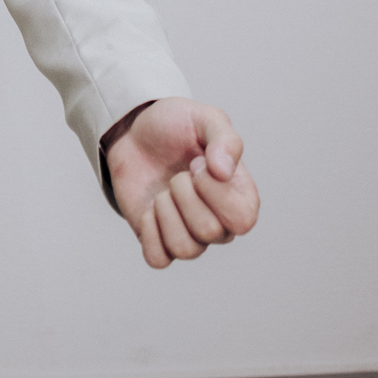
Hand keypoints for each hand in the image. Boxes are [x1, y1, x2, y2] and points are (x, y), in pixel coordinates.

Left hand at [105, 97, 259, 268]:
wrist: (134, 130)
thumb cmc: (175, 126)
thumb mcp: (205, 119)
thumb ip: (225, 139)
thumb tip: (224, 171)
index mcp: (240, 196)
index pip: (243, 219)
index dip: (215, 190)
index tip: (198, 163)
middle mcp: (219, 222)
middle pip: (209, 231)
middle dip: (184, 194)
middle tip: (178, 174)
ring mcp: (189, 234)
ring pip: (185, 249)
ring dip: (165, 211)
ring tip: (164, 190)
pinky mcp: (158, 241)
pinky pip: (158, 258)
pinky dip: (149, 231)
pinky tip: (150, 208)